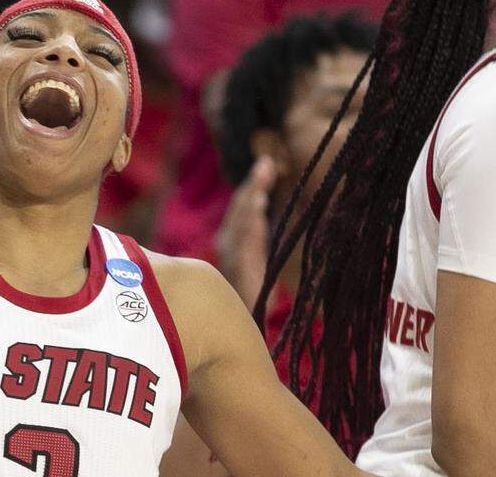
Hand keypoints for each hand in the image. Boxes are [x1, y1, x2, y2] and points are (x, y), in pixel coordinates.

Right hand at [215, 156, 276, 306]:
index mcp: (234, 241)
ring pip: (241, 220)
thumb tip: (266, 213)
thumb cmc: (250, 299)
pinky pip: (244, 238)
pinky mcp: (237, 267)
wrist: (236, 332)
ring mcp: (230, 255)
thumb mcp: (256, 266)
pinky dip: (251, 219)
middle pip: (240, 208)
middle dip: (253, 184)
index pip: (243, 207)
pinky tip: (259, 204)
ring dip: (252, 196)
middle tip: (267, 162)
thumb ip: (258, 240)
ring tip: (263, 176)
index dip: (253, 185)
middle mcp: (227, 244)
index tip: (267, 163)